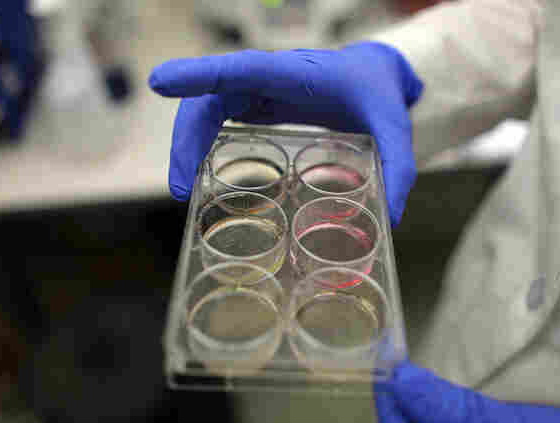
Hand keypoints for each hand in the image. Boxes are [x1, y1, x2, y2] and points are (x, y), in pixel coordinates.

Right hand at [148, 42, 422, 225]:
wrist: (373, 74)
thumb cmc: (377, 92)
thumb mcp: (395, 126)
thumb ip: (398, 166)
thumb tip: (391, 218)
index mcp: (298, 73)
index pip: (244, 68)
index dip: (203, 74)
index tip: (161, 82)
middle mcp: (269, 77)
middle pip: (211, 97)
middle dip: (187, 138)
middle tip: (180, 189)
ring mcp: (257, 89)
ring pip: (207, 109)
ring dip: (188, 146)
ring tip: (184, 192)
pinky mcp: (255, 103)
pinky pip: (218, 119)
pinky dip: (201, 145)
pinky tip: (200, 177)